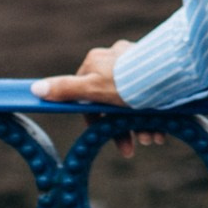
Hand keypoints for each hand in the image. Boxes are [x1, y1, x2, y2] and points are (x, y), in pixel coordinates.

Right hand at [32, 40, 165, 156]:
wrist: (173, 70)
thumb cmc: (128, 81)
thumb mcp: (93, 89)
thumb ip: (65, 89)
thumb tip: (35, 90)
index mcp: (97, 61)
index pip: (88, 96)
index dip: (97, 122)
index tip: (105, 138)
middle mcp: (117, 59)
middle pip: (113, 102)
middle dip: (123, 127)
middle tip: (133, 147)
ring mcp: (138, 63)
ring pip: (134, 101)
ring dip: (141, 125)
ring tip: (152, 139)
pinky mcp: (159, 69)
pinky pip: (152, 95)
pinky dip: (155, 115)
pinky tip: (163, 130)